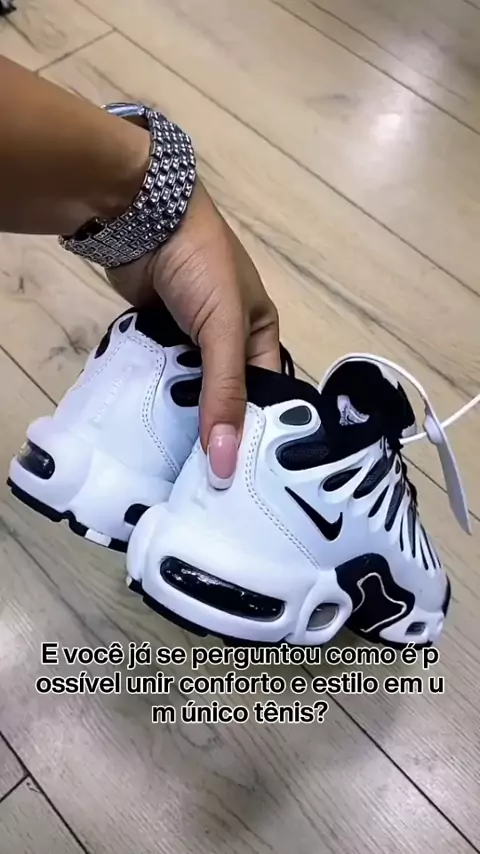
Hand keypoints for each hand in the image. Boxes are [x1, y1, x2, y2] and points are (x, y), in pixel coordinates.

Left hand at [107, 181, 280, 484]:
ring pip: (189, 390)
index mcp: (261, 332)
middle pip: (225, 396)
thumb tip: (224, 460)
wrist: (141, 216)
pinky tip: (149, 431)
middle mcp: (228, 339)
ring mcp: (189, 339)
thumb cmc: (200, 266)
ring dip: (181, 417)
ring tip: (175, 466)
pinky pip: (160, 377)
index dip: (255, 430)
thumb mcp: (223, 328)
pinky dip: (155, 397)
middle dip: (215, 430)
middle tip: (205, 482)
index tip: (240, 477)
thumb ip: (224, 391)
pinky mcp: (156, 338)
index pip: (265, 393)